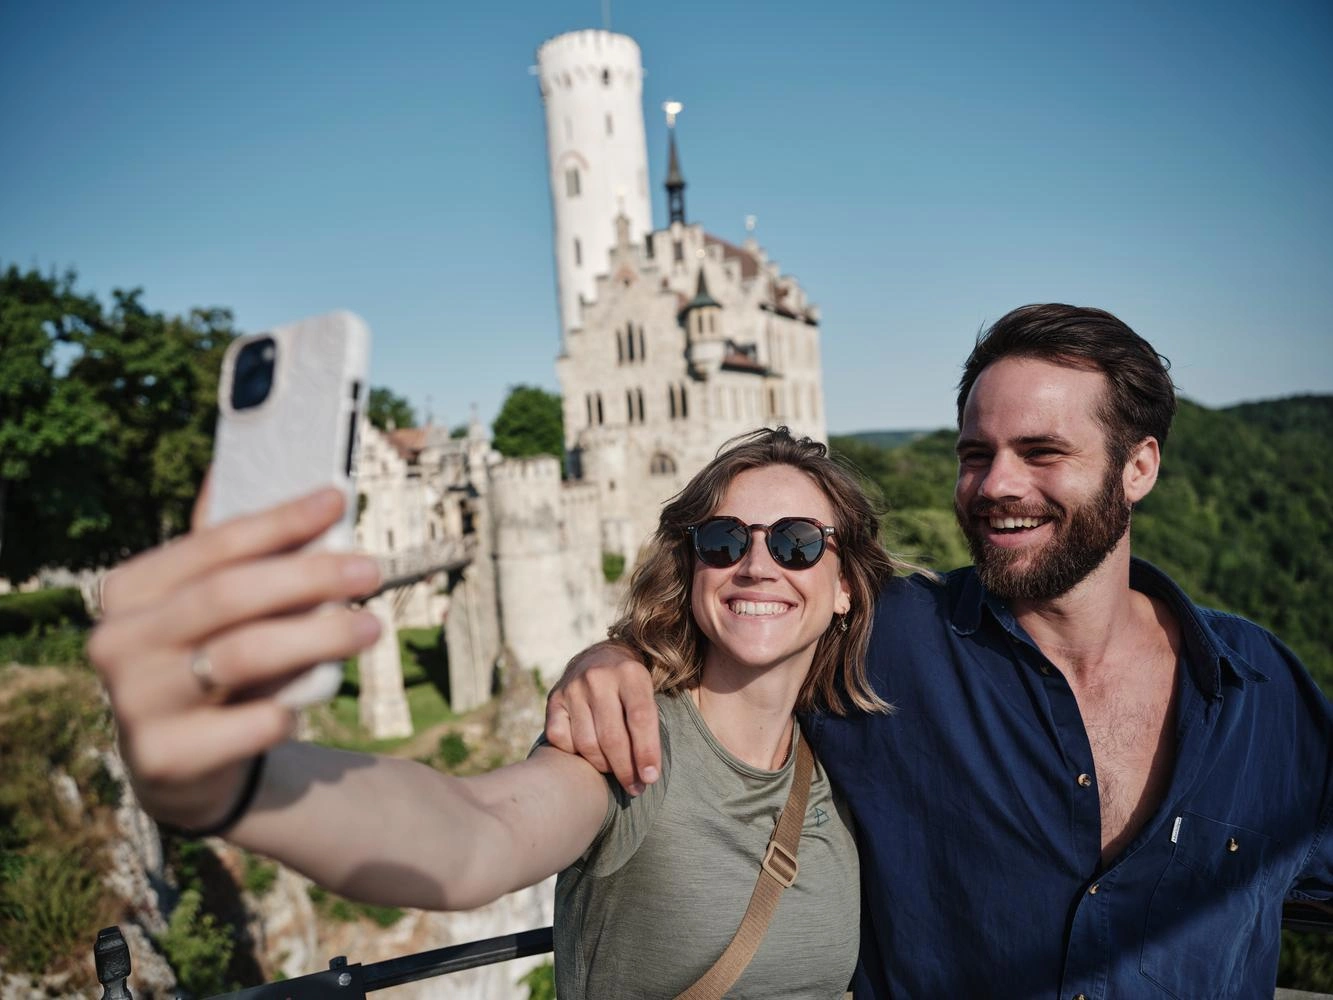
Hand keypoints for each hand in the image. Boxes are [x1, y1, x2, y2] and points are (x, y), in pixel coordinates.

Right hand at [89, 484, 381, 830]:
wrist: (179, 763)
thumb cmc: (206, 659)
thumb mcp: (208, 604)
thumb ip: (232, 550)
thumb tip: (257, 470)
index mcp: (128, 590)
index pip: (214, 543)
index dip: (280, 520)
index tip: (338, 500)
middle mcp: (119, 642)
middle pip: (230, 595)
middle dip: (309, 577)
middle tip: (370, 570)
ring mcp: (135, 703)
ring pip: (244, 655)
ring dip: (319, 637)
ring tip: (371, 626)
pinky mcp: (164, 758)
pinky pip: (251, 723)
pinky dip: (289, 708)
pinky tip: (310, 702)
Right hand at [544, 641, 660, 794]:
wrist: (599, 657)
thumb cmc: (630, 687)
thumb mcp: (647, 692)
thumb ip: (648, 726)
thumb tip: (647, 775)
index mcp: (630, 672)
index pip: (640, 719)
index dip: (646, 752)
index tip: (650, 779)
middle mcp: (599, 677)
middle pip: (613, 737)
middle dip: (625, 770)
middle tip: (634, 787)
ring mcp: (573, 688)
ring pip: (587, 744)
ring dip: (603, 766)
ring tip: (614, 769)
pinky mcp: (554, 699)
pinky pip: (561, 740)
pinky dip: (575, 753)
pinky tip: (588, 752)